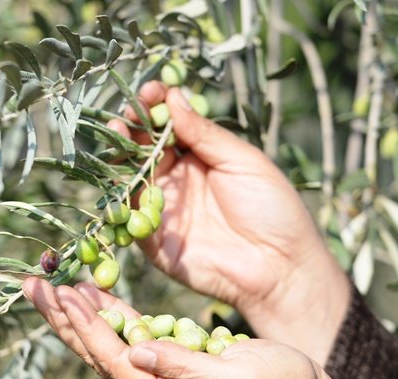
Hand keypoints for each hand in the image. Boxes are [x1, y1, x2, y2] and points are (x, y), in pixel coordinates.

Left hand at [22, 278, 353, 378]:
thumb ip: (186, 368)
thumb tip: (135, 351)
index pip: (114, 360)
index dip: (87, 327)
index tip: (63, 294)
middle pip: (96, 352)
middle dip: (63, 318)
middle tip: (32, 284)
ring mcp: (159, 377)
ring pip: (106, 342)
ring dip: (77, 313)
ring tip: (49, 283)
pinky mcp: (169, 359)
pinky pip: (129, 335)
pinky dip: (108, 312)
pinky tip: (91, 292)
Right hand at [108, 82, 349, 363]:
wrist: (279, 268)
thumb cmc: (273, 210)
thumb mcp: (244, 161)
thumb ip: (205, 133)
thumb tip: (173, 98)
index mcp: (203, 156)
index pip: (170, 124)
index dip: (157, 105)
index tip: (149, 90)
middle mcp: (178, 179)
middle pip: (144, 145)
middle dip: (132, 124)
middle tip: (127, 112)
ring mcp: (163, 207)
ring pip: (130, 174)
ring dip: (120, 152)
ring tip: (118, 133)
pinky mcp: (151, 238)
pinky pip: (127, 213)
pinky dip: (119, 192)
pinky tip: (119, 173)